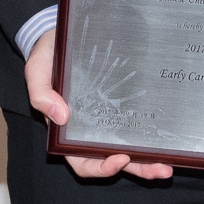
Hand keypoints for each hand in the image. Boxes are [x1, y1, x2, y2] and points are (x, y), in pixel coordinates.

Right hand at [25, 31, 173, 180]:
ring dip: (147, 161)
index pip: (82, 162)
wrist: (59, 34)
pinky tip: (166, 138)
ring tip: (168, 165)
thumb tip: (61, 117)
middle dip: (137, 169)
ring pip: (128, 150)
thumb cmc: (45, 56)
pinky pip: (134, 125)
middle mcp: (88, 131)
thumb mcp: (36, 71)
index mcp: (65, 132)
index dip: (101, 167)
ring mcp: (105, 119)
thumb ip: (41, 94)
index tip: (120, 158)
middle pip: (112, 160)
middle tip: (160, 170)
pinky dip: (149, 135)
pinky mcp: (118, 105)